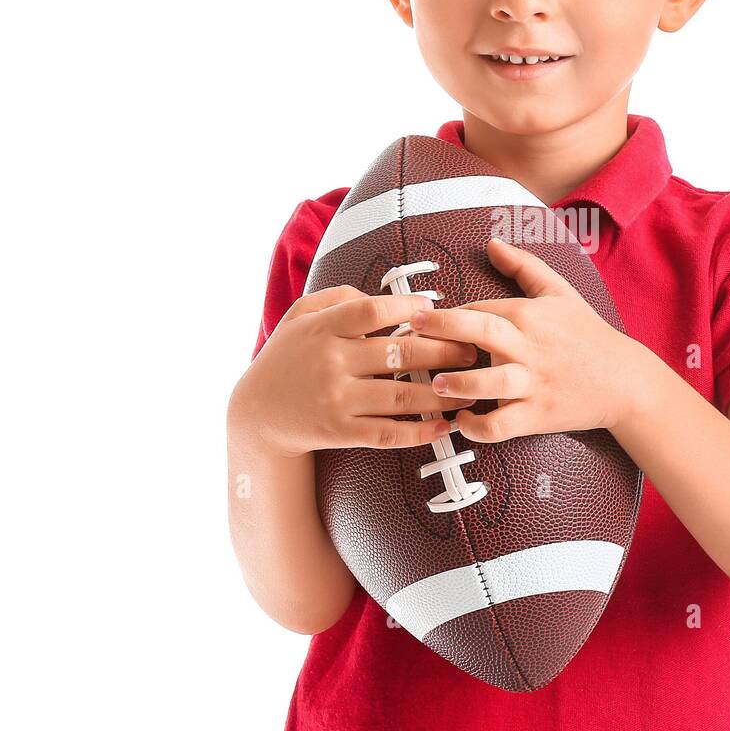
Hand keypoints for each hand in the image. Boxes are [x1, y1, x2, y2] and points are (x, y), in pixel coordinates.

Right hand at [230, 285, 480, 456]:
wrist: (257, 415)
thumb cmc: (288, 357)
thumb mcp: (300, 316)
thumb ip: (338, 298)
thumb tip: (380, 297)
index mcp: (322, 328)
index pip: (372, 311)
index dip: (409, 308)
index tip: (437, 309)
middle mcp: (330, 362)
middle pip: (399, 353)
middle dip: (444, 351)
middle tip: (472, 350)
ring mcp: (336, 400)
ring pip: (402, 396)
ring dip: (442, 393)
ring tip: (470, 387)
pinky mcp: (341, 433)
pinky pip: (388, 433)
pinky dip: (420, 431)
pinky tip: (445, 426)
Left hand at [406, 236, 637, 442]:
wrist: (625, 380)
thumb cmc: (587, 334)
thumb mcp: (559, 293)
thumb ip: (523, 266)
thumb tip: (491, 243)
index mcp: (529, 315)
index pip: (480, 308)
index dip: (448, 314)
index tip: (417, 317)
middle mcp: (529, 347)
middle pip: (483, 332)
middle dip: (445, 329)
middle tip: (413, 330)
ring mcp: (534, 383)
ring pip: (492, 382)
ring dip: (460, 384)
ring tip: (435, 386)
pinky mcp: (538, 415)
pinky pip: (504, 425)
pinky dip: (480, 428)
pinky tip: (462, 423)